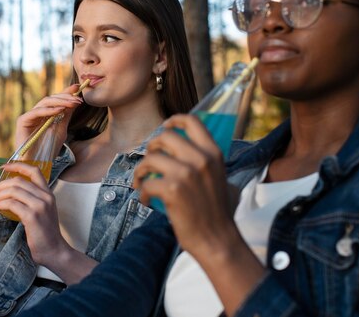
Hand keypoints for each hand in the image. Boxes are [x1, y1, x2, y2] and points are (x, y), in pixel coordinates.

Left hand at [0, 162, 71, 266]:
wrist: (55, 251)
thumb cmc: (45, 234)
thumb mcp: (43, 212)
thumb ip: (32, 200)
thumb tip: (10, 192)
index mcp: (48, 193)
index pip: (34, 170)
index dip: (17, 165)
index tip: (3, 167)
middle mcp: (45, 196)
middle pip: (18, 181)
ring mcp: (40, 205)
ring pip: (12, 191)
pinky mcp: (32, 216)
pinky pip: (10, 204)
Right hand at [15, 84, 83, 147]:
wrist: (36, 164)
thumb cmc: (48, 149)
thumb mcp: (61, 129)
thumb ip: (66, 115)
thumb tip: (75, 100)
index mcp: (45, 114)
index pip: (56, 100)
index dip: (66, 93)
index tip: (78, 88)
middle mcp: (36, 113)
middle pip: (51, 99)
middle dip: (66, 97)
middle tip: (78, 98)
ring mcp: (29, 116)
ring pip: (44, 102)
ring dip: (60, 102)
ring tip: (73, 103)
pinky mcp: (22, 121)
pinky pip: (36, 112)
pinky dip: (48, 110)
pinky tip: (60, 110)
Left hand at [133, 114, 235, 257]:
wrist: (217, 239)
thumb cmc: (215, 211)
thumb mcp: (218, 176)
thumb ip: (203, 159)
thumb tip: (181, 146)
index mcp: (213, 153)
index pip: (192, 121)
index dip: (174, 120)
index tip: (165, 127)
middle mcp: (200, 159)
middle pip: (165, 137)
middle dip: (151, 147)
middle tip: (149, 161)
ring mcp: (186, 174)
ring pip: (150, 159)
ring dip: (140, 171)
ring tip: (141, 182)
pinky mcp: (172, 190)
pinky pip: (146, 183)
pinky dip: (141, 192)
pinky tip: (146, 200)